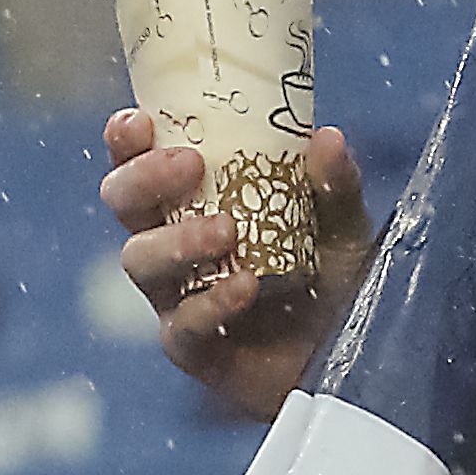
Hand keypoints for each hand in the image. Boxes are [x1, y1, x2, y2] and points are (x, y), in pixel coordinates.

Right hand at [101, 112, 374, 424]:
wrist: (351, 353)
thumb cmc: (334, 278)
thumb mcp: (343, 223)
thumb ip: (334, 184)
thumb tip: (327, 137)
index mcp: (194, 201)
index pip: (142, 163)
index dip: (127, 142)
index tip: (139, 121)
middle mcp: (172, 244)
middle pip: (123, 204)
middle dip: (143, 179)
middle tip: (189, 165)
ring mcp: (176, 296)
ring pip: (140, 260)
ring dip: (176, 239)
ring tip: (227, 231)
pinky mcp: (192, 347)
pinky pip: (181, 323)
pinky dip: (209, 300)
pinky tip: (244, 286)